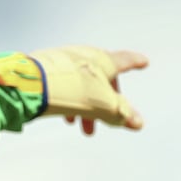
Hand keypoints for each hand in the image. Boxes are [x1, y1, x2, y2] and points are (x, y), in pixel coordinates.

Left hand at [30, 46, 148, 134]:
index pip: (125, 60)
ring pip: (81, 84)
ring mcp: (65, 59)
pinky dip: (69, 99)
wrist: (36, 83)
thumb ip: (122, 114)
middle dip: (104, 102)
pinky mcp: (48, 66)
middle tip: (104, 122)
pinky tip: (63, 114)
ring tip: (77, 125)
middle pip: (102, 78)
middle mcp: (85, 55)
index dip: (136, 62)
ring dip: (84, 106)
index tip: (144, 62)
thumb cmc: (75, 91)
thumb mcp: (104, 106)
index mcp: (103, 60)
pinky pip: (64, 83)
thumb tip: (138, 123)